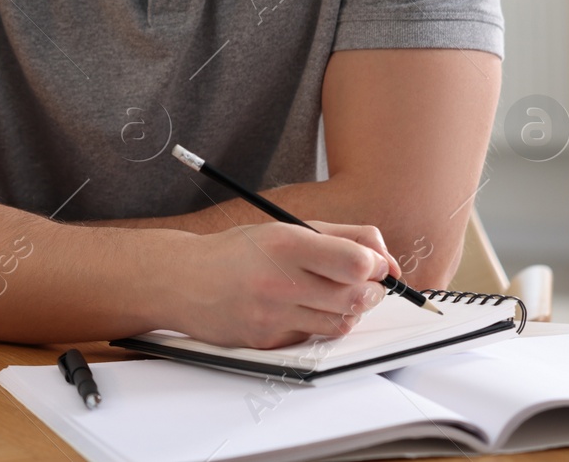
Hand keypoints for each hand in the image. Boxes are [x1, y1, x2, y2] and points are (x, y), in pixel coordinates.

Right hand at [146, 222, 393, 348]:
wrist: (183, 280)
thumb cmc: (238, 252)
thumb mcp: (286, 228)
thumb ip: (342, 236)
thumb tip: (385, 258)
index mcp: (286, 243)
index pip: (356, 262)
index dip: (376, 266)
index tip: (374, 265)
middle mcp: (279, 280)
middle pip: (356, 297)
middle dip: (372, 291)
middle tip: (364, 284)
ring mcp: (272, 315)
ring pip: (341, 323)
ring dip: (348, 311)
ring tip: (330, 295)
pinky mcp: (266, 341)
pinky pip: (313, 338)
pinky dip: (316, 325)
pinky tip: (299, 309)